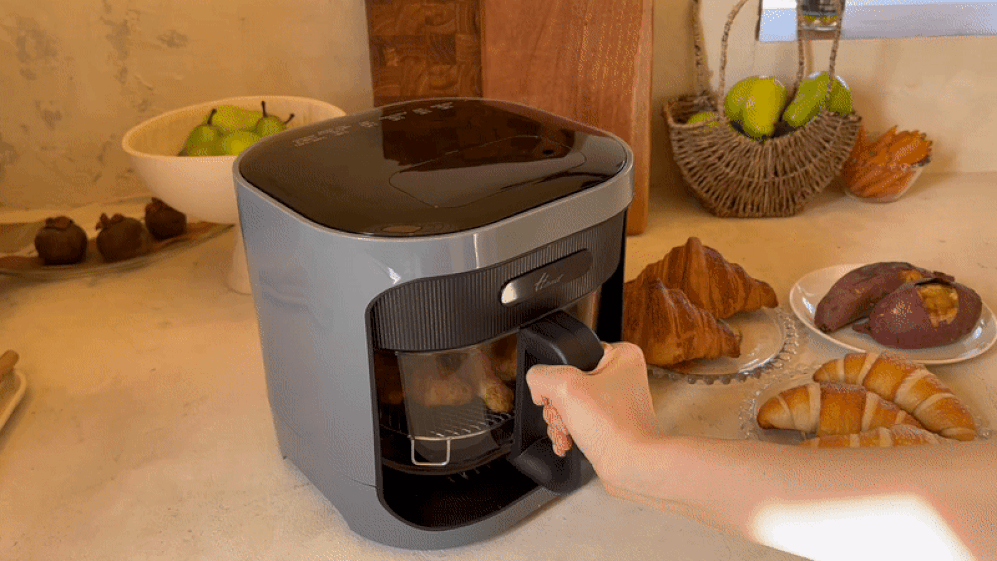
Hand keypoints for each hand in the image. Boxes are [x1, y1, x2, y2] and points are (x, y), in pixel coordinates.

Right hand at [525, 341, 660, 488]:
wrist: (631, 467)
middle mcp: (621, 377)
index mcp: (620, 357)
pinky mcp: (610, 424)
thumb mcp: (566, 388)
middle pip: (566, 383)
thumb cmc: (615, 429)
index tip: (560, 394)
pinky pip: (577, 423)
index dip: (558, 377)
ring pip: (568, 405)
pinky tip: (570, 442)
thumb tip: (537, 385)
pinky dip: (569, 434)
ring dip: (560, 423)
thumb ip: (541, 376)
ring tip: (569, 432)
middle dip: (557, 407)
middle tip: (567, 416)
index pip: (572, 355)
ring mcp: (615, 403)